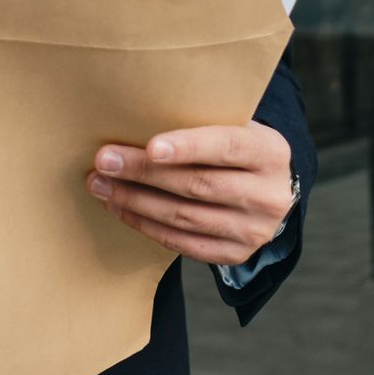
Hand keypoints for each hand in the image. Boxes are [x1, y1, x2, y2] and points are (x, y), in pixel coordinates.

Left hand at [84, 123, 293, 265]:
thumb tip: (138, 120)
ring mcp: (254, 230)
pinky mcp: (236, 254)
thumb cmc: (237, 150)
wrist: (271, 191)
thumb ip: (203, 123)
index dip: (188, 147)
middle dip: (144, 173)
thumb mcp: (236, 127)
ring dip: (136, 202)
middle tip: (104, 162)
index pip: (227, 147)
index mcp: (270, 153)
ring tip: (102, 186)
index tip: (150, 146)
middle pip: (198, 185)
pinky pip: (183, 243)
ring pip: (185, 217)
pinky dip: (148, 226)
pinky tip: (122, 209)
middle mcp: (268, 195)